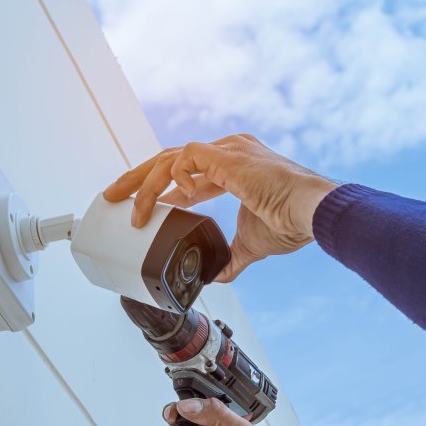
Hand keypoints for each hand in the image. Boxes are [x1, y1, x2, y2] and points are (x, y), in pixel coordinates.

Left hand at [104, 135, 337, 281]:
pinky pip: (183, 159)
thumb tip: (217, 276)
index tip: (144, 208)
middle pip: (170, 159)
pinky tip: (167, 202)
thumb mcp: (252, 244)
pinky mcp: (226, 155)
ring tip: (128, 206)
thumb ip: (231, 257)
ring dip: (144, 182)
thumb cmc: (291, 223)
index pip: (187, 169)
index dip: (163, 188)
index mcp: (234, 166)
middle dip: (139, 178)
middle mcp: (228, 151)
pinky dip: (169, 179)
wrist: (312, 214)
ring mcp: (227, 150)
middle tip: (113, 196)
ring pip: (170, 157)